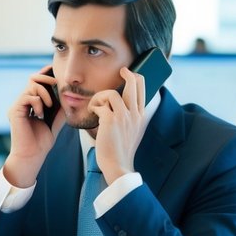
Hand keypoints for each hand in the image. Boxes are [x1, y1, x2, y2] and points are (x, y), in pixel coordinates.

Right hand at [3, 68, 62, 187]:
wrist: (33, 155)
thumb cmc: (42, 141)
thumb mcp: (55, 120)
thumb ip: (60, 107)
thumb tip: (68, 94)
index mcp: (31, 104)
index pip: (37, 83)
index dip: (45, 74)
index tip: (55, 70)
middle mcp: (22, 102)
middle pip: (32, 79)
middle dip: (46, 78)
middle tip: (56, 84)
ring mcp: (17, 106)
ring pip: (31, 86)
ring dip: (44, 93)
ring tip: (49, 106)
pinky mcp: (14, 111)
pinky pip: (28, 97)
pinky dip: (38, 103)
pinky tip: (40, 115)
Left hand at [90, 67, 145, 183]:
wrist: (118, 165)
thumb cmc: (121, 149)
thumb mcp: (133, 131)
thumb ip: (132, 118)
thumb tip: (124, 104)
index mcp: (141, 116)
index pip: (143, 89)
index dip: (136, 78)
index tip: (129, 74)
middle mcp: (135, 114)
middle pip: (133, 84)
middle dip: (127, 74)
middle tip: (122, 70)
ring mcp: (124, 117)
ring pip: (111, 93)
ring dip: (100, 97)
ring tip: (96, 106)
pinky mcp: (111, 120)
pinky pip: (100, 105)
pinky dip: (94, 107)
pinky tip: (93, 114)